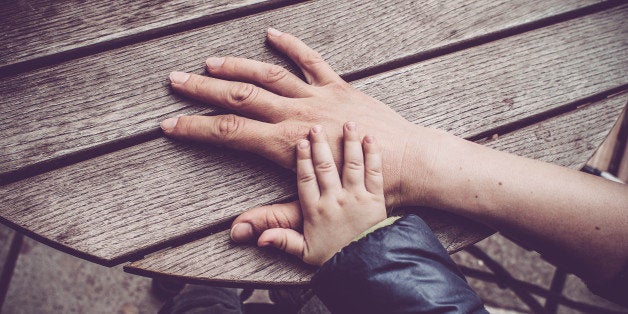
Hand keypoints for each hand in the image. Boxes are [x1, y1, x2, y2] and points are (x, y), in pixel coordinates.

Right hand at [162, 28, 446, 240]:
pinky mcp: (339, 87)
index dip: (195, 129)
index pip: (229, 133)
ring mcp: (318, 97)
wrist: (407, 163)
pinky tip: (272, 34)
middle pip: (240, 98)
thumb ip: (275, 219)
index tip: (169, 124)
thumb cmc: (365, 188)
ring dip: (236, 67)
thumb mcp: (315, 209)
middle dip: (203, 90)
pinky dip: (292, 46)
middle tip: (175, 81)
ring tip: (210, 63)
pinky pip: (311, 61)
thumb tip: (240, 232)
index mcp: (286, 146)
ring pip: (268, 76)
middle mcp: (297, 116)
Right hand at [256, 123, 386, 265]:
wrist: (368, 263)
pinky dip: (373, 154)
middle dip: (321, 144)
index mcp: (315, 210)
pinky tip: (370, 137)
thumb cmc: (336, 255)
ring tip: (346, 124)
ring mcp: (357, 197)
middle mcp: (335, 200)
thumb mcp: (305, 252)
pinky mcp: (376, 198)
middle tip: (316, 126)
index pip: (305, 179)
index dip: (302, 160)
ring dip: (348, 142)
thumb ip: (281, 239)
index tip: (299, 141)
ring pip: (351, 165)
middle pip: (326, 167)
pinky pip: (374, 172)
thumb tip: (256, 237)